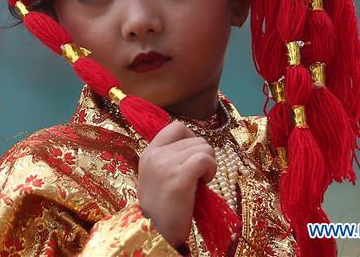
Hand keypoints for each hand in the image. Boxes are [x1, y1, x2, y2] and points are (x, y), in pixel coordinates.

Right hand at [137, 121, 216, 246]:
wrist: (156, 233)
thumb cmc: (161, 209)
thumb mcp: (157, 177)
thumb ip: (168, 158)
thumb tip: (194, 147)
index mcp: (148, 152)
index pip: (177, 127)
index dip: (192, 138)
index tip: (192, 157)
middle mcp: (155, 155)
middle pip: (195, 138)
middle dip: (203, 155)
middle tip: (198, 175)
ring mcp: (166, 165)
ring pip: (204, 147)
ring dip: (209, 163)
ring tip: (200, 181)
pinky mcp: (179, 178)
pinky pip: (205, 159)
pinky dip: (211, 169)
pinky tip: (204, 183)